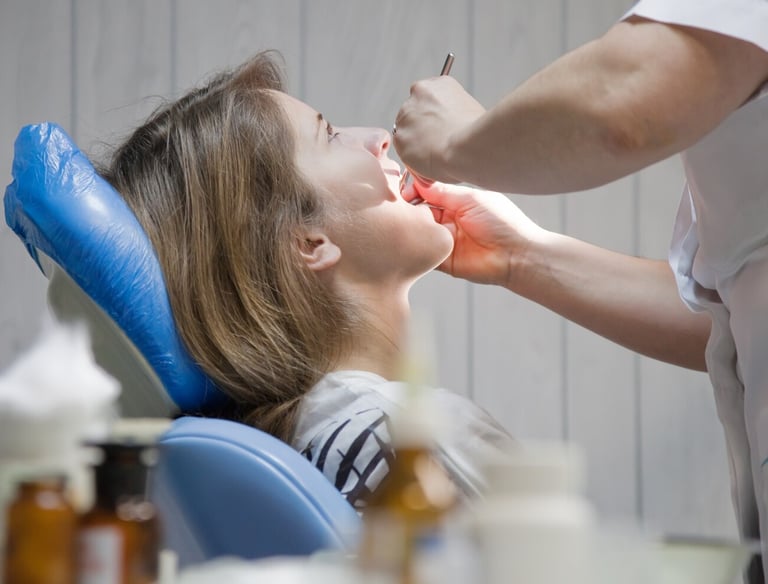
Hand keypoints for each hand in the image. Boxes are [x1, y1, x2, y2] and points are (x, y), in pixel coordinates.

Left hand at [394, 76, 484, 182]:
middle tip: (437, 142)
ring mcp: (405, 116)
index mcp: (436, 85)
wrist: (467, 147)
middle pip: (413, 113)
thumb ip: (451, 112)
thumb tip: (451, 126)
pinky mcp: (399, 138)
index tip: (439, 126)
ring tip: (436, 154)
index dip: (433, 116)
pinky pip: (404, 151)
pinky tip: (429, 161)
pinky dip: (414, 159)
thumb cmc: (475, 133)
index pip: (426, 98)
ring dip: (416, 143)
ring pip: (406, 132)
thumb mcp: (469, 110)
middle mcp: (417, 95)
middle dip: (422, 128)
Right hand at [405, 180, 544, 287]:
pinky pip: (422, 251)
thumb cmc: (501, 223)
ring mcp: (444, 240)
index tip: (403, 191)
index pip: (428, 194)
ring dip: (410, 225)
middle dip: (408, 207)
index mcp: (457, 203)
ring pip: (419, 231)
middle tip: (398, 206)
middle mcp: (449, 221)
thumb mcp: (471, 199)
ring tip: (404, 221)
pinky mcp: (442, 260)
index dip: (414, 190)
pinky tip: (408, 237)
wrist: (516, 255)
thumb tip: (417, 182)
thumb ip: (442, 192)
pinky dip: (413, 245)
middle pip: (419, 211)